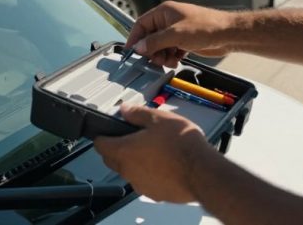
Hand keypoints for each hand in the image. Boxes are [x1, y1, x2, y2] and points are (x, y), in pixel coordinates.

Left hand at [93, 105, 210, 202]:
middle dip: (116, 149)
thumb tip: (125, 109)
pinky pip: (144, 182)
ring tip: (152, 150)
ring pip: (128, 172)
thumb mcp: (158, 118)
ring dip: (133, 162)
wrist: (203, 171)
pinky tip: (163, 164)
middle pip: (111, 160)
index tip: (107, 132)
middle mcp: (128, 171)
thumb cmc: (182, 145)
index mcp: (124, 151)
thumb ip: (137, 113)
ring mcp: (141, 184)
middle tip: (132, 138)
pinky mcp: (155, 194)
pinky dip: (148, 173)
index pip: (100, 144)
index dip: (102, 136)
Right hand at [126, 1, 234, 66]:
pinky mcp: (184, 41)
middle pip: (150, 37)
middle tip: (154, 60)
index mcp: (164, 12)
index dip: (135, 38)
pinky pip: (170, 50)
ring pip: (160, 46)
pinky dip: (171, 57)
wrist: (228, 34)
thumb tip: (138, 47)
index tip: (131, 51)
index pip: (141, 24)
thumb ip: (155, 41)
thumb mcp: (176, 35)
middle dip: (151, 50)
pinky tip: (176, 60)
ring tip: (168, 61)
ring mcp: (177, 31)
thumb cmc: (206, 27)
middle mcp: (168, 20)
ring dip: (162, 55)